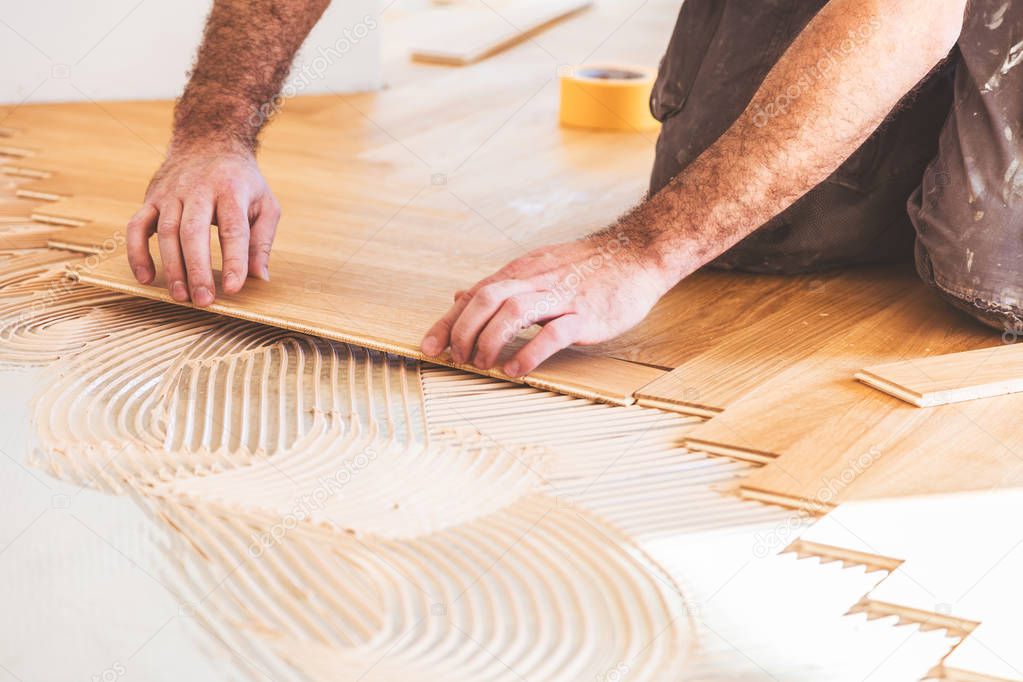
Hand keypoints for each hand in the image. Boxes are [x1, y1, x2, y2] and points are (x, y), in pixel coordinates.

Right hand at [126, 146, 280, 305]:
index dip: (234, 260)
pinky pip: (137, 227)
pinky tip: (146, 278)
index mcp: (231, 190)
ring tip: (181, 297)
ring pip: (165, 232)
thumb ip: (262, 241)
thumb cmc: (241, 181)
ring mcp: (170, 193)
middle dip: (197, 269)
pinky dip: (137, 253)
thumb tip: (259, 278)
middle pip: (193, 232)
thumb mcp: (264, 204)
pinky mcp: (151, 198)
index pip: (232, 229)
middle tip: (204, 300)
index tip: (234, 288)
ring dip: (172, 267)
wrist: (209, 141)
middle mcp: (197, 189)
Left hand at [420, 232, 673, 376]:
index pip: (475, 295)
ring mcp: (560, 297)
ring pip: (513, 311)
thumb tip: (460, 296)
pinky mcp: (585, 315)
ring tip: (482, 365)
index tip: (428, 347)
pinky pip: (552, 333)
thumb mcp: (537, 269)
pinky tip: (515, 370)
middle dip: (463, 331)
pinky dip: (529, 352)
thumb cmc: (587, 268)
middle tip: (456, 358)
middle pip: (486, 299)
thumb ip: (499, 286)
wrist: (637, 254)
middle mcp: (535, 281)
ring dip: (490, 340)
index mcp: (521, 272)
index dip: (448, 322)